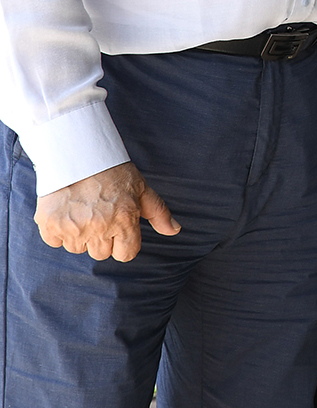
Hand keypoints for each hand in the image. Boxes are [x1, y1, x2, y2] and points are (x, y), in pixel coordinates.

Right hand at [34, 162, 179, 261]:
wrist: (77, 152)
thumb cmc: (113, 171)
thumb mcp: (141, 188)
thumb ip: (158, 212)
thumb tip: (174, 230)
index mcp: (124, 220)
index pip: (126, 254)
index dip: (123, 242)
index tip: (118, 227)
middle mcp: (100, 228)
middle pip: (101, 254)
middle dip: (101, 238)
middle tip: (99, 213)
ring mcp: (74, 228)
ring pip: (77, 248)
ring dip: (79, 235)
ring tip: (82, 209)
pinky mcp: (50, 225)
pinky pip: (54, 242)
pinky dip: (57, 230)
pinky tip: (65, 210)